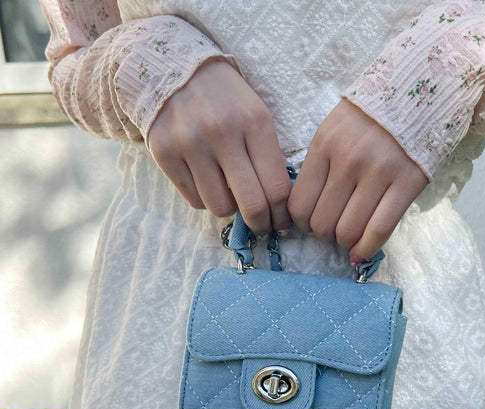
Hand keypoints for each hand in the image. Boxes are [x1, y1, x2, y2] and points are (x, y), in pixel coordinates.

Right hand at [147, 58, 292, 235]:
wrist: (174, 68)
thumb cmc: (226, 99)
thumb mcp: (256, 115)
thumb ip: (267, 158)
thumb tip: (277, 208)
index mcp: (254, 123)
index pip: (277, 189)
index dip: (282, 215)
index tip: (281, 221)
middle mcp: (222, 133)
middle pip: (252, 206)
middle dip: (260, 224)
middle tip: (261, 226)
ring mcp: (190, 144)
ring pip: (220, 208)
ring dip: (228, 207)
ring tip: (227, 190)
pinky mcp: (164, 153)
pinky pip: (194, 200)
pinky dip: (203, 198)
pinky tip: (205, 179)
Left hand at [286, 98, 429, 263]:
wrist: (422, 91)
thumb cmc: (372, 116)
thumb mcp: (333, 129)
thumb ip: (319, 166)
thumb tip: (305, 212)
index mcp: (324, 145)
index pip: (299, 205)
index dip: (302, 223)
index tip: (312, 221)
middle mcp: (348, 160)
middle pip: (321, 223)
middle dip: (324, 234)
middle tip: (333, 228)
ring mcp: (378, 173)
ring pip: (347, 231)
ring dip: (344, 242)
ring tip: (349, 235)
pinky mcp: (406, 184)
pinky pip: (379, 230)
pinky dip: (366, 249)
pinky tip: (360, 253)